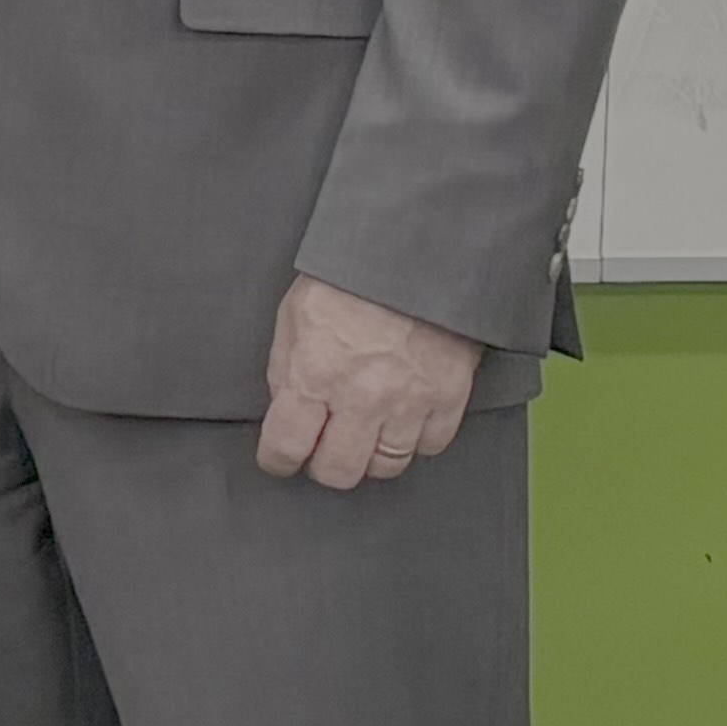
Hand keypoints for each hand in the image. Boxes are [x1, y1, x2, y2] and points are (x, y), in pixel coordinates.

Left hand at [257, 275, 484, 488]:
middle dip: (324, 465)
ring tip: (364, 431)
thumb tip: (286, 409)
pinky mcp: (449, 398)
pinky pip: (430, 445)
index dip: (277, 460)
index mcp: (314, 375)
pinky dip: (415, 439)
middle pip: (338, 471)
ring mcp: (410, 402)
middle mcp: (362, 397)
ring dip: (370, 454)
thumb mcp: (295, 317)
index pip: (286, 446)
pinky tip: (403, 418)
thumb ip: (286, 370)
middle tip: (323, 449)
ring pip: (387, 466)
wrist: (416, 254)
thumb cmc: (350, 279)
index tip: (279, 459)